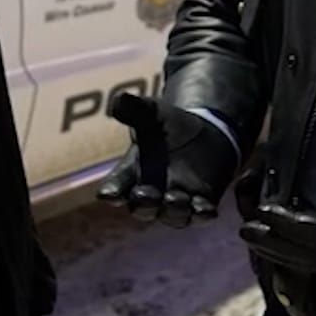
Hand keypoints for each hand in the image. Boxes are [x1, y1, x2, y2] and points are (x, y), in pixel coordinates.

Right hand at [94, 93, 238, 228]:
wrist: (205, 133)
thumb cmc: (169, 125)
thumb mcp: (152, 113)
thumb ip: (134, 109)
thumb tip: (118, 100)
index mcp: (131, 173)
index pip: (116, 187)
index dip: (112, 192)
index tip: (108, 194)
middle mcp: (151, 193)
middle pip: (142, 208)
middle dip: (143, 203)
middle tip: (145, 194)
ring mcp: (176, 202)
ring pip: (171, 215)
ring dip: (173, 210)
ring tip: (175, 198)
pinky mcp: (202, 204)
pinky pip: (200, 215)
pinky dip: (203, 214)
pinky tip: (207, 210)